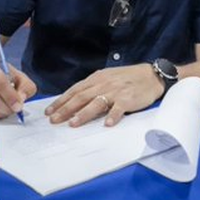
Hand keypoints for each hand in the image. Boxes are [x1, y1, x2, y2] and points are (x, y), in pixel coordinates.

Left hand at [45, 64, 163, 127]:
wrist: (150, 75)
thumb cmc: (126, 78)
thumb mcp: (107, 77)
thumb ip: (92, 87)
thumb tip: (74, 99)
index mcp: (97, 78)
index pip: (75, 90)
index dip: (61, 101)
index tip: (49, 111)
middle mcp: (104, 84)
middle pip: (81, 97)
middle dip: (65, 109)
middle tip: (54, 120)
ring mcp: (116, 92)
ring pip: (96, 103)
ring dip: (84, 114)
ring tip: (73, 124)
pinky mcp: (128, 99)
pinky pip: (119, 108)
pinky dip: (112, 116)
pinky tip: (107, 124)